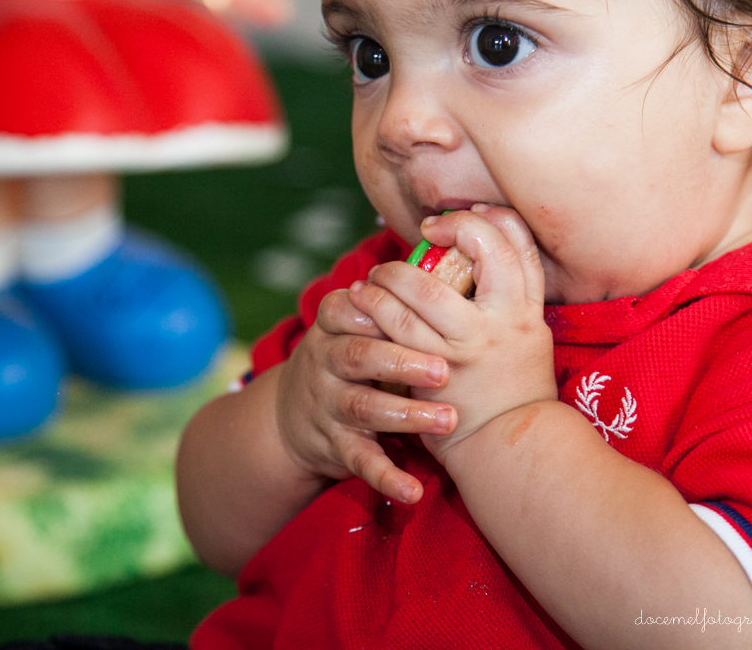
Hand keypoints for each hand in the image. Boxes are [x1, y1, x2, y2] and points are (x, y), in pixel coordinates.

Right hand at [274, 287, 456, 503]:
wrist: (293, 415)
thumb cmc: (349, 355)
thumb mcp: (355, 323)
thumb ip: (394, 299)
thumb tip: (458, 259)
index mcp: (334, 325)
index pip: (344, 309)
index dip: (373, 310)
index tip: (413, 306)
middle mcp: (326, 362)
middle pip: (357, 355)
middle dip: (400, 361)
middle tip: (444, 369)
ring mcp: (328, 405)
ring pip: (362, 407)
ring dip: (405, 414)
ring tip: (447, 418)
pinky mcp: (335, 446)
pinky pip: (361, 462)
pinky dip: (386, 477)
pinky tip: (413, 491)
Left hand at [347, 205, 556, 465]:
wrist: (509, 447)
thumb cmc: (513, 388)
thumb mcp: (528, 336)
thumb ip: (510, 297)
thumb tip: (478, 247)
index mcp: (528, 311)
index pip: (517, 244)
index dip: (486, 219)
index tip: (459, 221)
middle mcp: (504, 322)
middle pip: (480, 251)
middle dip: (448, 230)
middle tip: (421, 235)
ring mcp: (470, 347)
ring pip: (424, 292)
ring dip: (392, 275)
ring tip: (374, 275)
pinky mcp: (436, 372)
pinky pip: (397, 331)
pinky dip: (374, 309)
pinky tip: (361, 302)